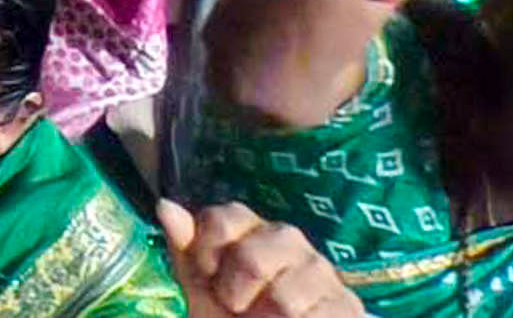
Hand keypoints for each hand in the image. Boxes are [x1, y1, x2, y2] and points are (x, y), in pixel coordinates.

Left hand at [157, 205, 366, 317]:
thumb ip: (186, 251)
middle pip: (250, 259)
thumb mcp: (202, 289)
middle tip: (237, 309)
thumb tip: (165, 206)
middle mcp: (288, 238)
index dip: (205, 259)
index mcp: (249, 227)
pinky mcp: (347, 304)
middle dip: (234, 296)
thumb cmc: (233, 314)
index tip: (208, 282)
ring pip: (283, 299)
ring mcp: (320, 270)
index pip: (220, 221)